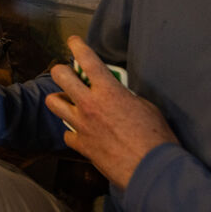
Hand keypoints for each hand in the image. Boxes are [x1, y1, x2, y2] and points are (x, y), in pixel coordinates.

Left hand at [46, 37, 176, 188]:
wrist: (151, 170)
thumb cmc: (156, 137)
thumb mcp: (145, 107)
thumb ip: (126, 97)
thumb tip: (119, 96)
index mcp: (109, 91)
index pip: (87, 59)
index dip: (77, 45)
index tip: (73, 41)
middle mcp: (90, 104)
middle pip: (60, 76)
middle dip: (61, 71)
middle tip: (67, 73)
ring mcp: (82, 125)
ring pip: (54, 103)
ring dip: (60, 100)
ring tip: (68, 102)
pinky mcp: (81, 145)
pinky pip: (67, 134)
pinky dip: (73, 132)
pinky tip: (82, 134)